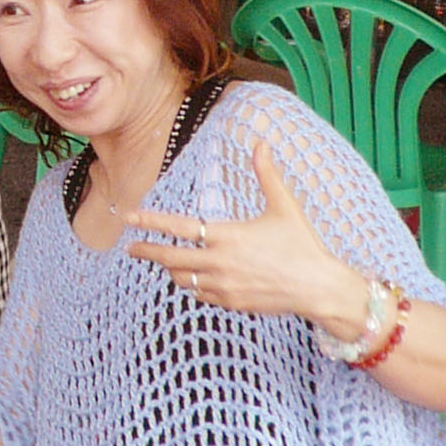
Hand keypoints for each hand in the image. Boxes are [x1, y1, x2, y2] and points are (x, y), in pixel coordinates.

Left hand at [122, 144, 360, 323]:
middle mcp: (219, 263)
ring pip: (182, 279)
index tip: (129, 217)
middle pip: (169, 258)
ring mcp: (223, 286)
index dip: (151, 222)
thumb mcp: (285, 206)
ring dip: (171, 268)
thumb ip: (267, 175)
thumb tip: (261, 143)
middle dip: (147, 251)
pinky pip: (199, 294)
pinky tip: (193, 278)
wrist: (317, 287)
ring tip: (165, 260)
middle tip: (131, 247)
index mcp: (228, 236)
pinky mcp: (230, 302)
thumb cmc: (302, 244)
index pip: (179, 227)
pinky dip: (192, 285)